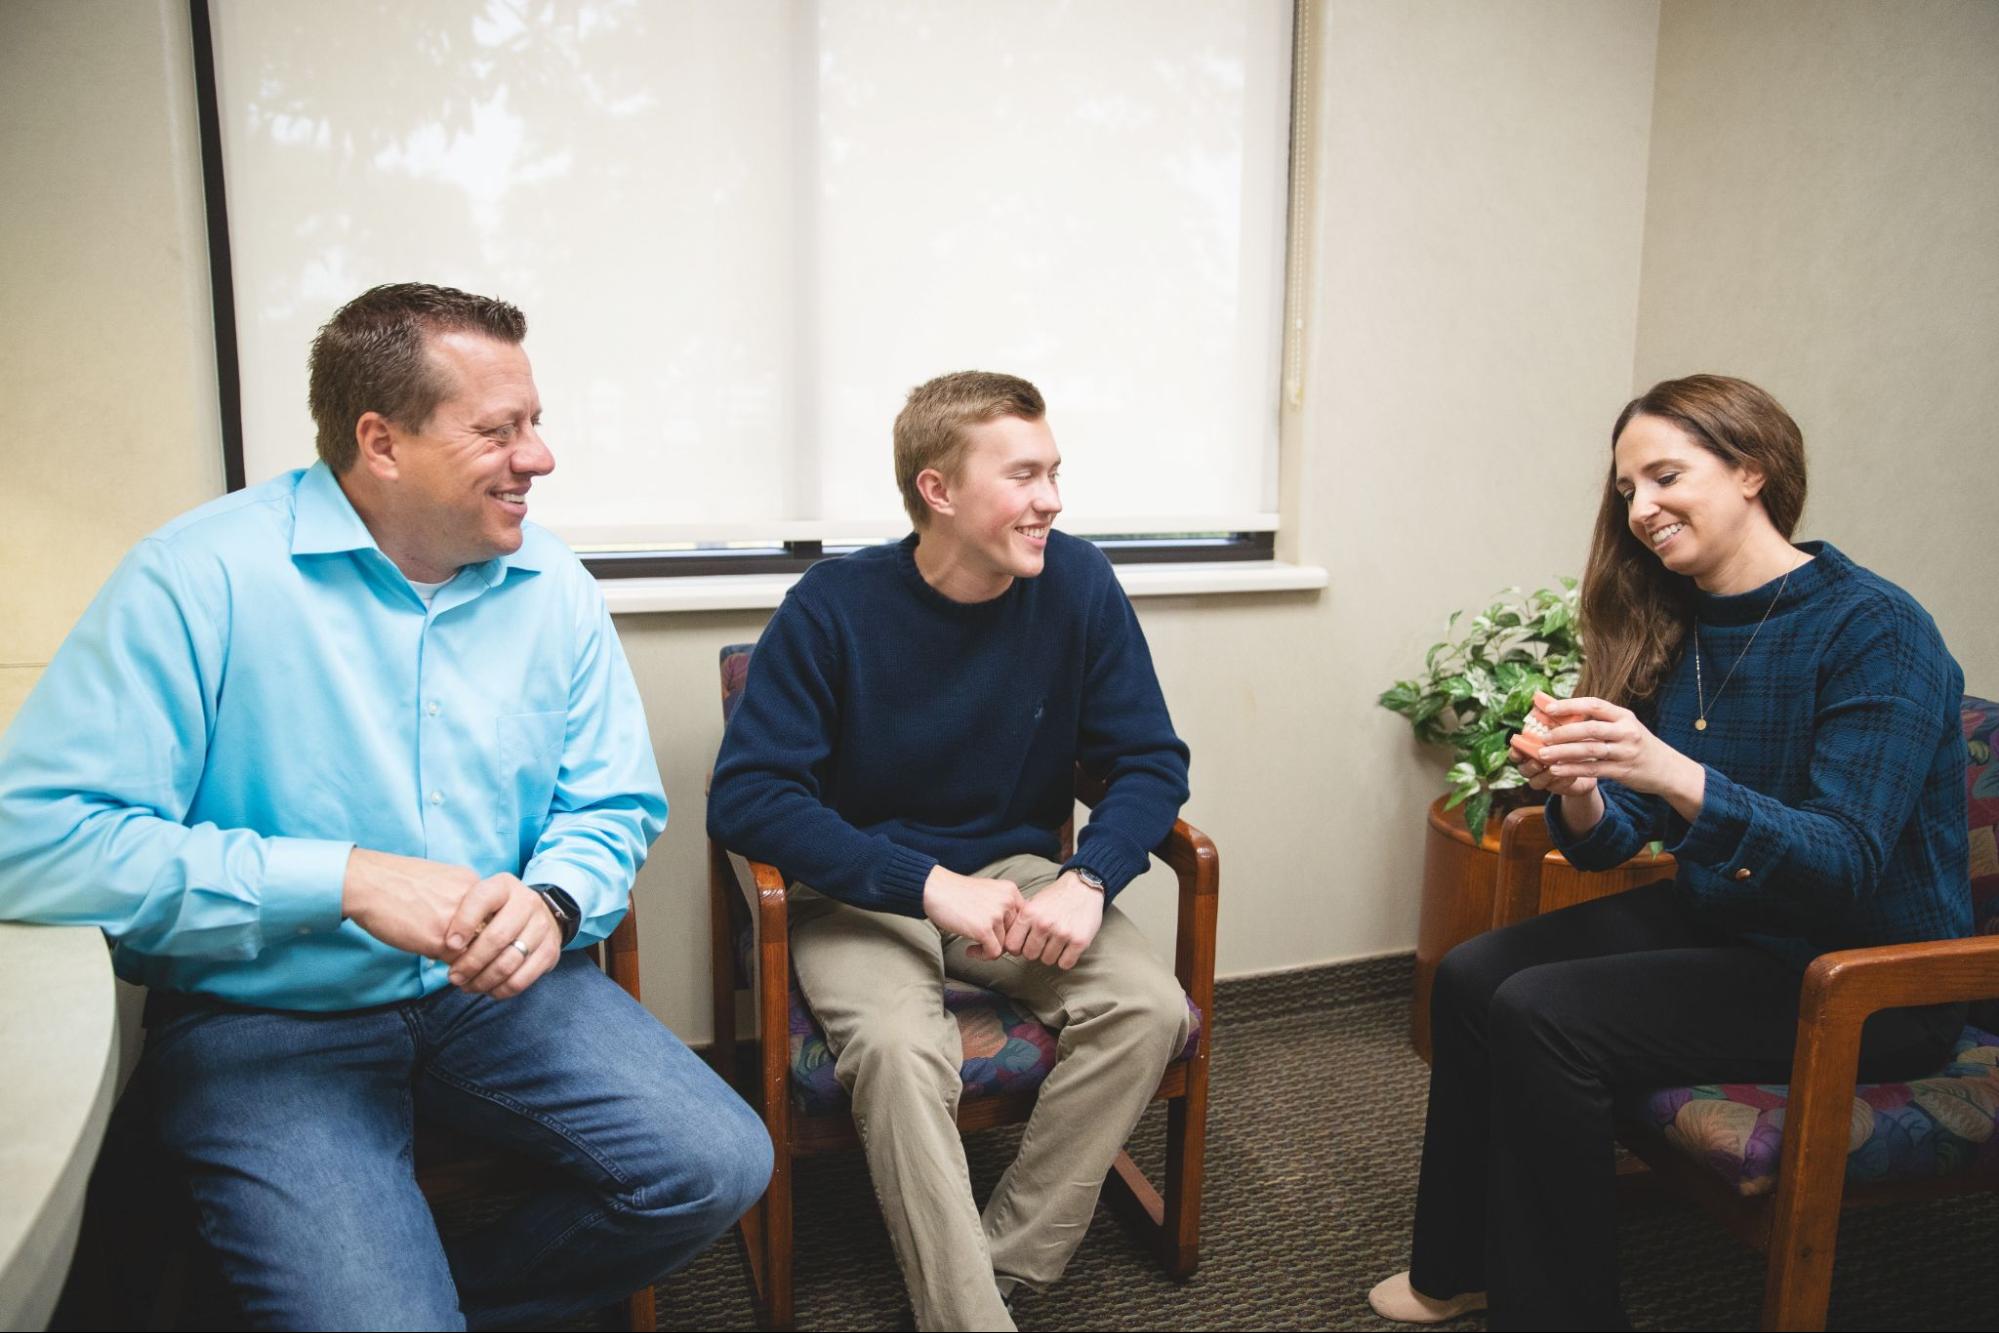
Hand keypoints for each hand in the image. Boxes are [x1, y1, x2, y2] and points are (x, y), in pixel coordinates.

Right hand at [341, 848, 480, 957]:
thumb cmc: (398, 882)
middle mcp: (470, 902)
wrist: (368, 883)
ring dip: (460, 957)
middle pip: (488, 936)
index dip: (482, 933)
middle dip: (476, 947)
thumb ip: (461, 901)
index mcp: (472, 885)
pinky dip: (442, 960)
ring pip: (472, 952)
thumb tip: (471, 927)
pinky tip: (424, 947)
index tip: (472, 939)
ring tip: (437, 946)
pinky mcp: (438, 941)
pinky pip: (452, 961)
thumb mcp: (441, 881)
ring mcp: (456, 922)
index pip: (495, 918)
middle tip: (460, 950)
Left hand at [440, 873, 563, 998]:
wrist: (538, 913)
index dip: (464, 923)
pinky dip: (501, 990)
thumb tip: (439, 946)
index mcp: (504, 885)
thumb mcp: (479, 901)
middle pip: (497, 937)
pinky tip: (487, 989)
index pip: (482, 899)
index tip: (449, 946)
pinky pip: (522, 979)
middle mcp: (527, 902)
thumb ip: (460, 916)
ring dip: (483, 980)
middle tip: (453, 976)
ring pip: (509, 962)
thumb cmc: (495, 911)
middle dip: (470, 962)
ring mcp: (542, 927)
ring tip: (466, 985)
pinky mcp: (550, 951)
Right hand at [922, 865, 1024, 959]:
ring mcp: (996, 915)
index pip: (1023, 921)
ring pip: (1005, 945)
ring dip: (989, 949)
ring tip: (973, 945)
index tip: (996, 935)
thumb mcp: (988, 893)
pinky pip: (993, 953)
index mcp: (1010, 891)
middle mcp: (1008, 901)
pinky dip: (982, 956)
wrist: (935, 889)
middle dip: (999, 942)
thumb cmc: (957, 893)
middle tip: (984, 943)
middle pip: (1015, 934)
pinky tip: (969, 950)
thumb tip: (1014, 936)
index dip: (1010, 932)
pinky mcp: (984, 929)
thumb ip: (1003, 908)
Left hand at [1001, 872, 1104, 969]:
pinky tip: (1067, 948)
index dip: (1017, 949)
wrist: (1083, 887)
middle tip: (1043, 942)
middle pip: (1030, 955)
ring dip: (1051, 954)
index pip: (1012, 946)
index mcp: (1029, 913)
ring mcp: (1062, 933)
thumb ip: (1020, 921)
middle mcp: (1044, 924)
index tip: (1023, 946)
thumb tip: (1006, 942)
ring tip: (1056, 941)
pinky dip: (1066, 959)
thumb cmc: (1056, 897)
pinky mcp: (1079, 941)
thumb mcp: (1033, 903)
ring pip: (1048, 960)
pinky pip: (1065, 964)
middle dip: (1035, 951)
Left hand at [1533, 691, 1706, 821]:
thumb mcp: (1624, 727)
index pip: (1595, 705)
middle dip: (1563, 732)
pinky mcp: (1623, 771)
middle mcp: (1626, 732)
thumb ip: (1600, 721)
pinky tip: (1556, 770)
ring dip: (1563, 753)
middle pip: (1590, 729)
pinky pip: (1593, 770)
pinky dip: (1573, 769)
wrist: (1667, 769)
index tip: (1549, 708)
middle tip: (1542, 737)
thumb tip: (1562, 714)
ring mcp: (1626, 752)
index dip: (1571, 705)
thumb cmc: (1637, 744)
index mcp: (1624, 716)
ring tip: (1543, 755)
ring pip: (1589, 750)